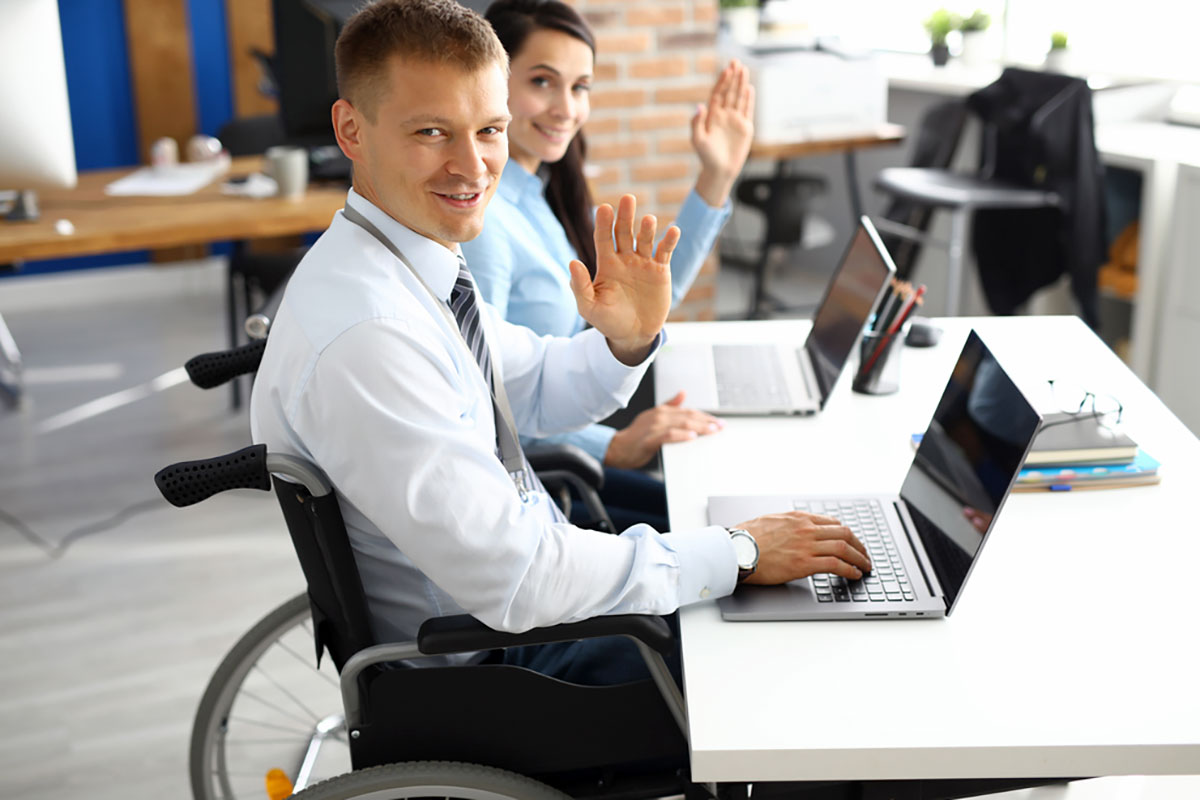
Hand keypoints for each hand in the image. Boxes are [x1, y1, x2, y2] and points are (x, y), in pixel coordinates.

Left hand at [569, 194, 679, 364]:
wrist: (633, 335)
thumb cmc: (608, 321)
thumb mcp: (589, 307)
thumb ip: (580, 286)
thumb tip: (572, 262)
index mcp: (607, 264)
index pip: (603, 238)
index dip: (604, 223)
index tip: (604, 208)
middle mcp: (625, 259)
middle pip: (624, 232)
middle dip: (625, 216)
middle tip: (627, 199)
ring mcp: (643, 263)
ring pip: (645, 239)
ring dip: (647, 229)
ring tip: (648, 220)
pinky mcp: (660, 271)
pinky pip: (665, 252)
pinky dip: (669, 241)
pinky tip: (673, 231)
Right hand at [604, 391, 723, 468]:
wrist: (617, 448)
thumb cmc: (637, 436)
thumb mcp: (653, 416)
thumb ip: (669, 405)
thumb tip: (683, 393)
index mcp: (661, 411)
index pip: (688, 412)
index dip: (705, 416)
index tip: (719, 422)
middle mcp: (659, 416)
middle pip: (688, 416)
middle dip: (707, 421)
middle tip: (721, 426)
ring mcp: (654, 426)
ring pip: (682, 424)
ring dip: (700, 427)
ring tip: (713, 430)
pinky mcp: (650, 439)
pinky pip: (668, 435)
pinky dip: (681, 435)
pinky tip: (692, 437)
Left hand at [691, 60, 754, 207]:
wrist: (719, 170)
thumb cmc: (706, 157)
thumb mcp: (698, 140)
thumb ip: (697, 123)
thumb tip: (700, 106)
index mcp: (712, 115)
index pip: (718, 93)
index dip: (722, 81)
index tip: (727, 69)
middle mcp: (724, 115)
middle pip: (729, 92)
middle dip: (733, 77)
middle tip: (736, 61)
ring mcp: (735, 120)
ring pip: (739, 98)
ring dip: (742, 84)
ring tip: (744, 69)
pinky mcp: (745, 128)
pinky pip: (748, 110)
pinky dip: (749, 100)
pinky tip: (750, 88)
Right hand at [737, 511, 870, 584]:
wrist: (735, 551)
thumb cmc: (746, 539)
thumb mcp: (770, 521)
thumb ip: (787, 524)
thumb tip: (792, 530)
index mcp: (798, 518)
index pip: (832, 523)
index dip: (846, 534)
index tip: (851, 541)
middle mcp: (806, 529)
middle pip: (844, 533)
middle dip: (859, 545)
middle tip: (865, 555)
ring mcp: (806, 546)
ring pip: (844, 548)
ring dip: (859, 558)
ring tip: (865, 567)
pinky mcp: (804, 564)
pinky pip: (836, 565)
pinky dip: (850, 570)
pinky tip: (854, 575)